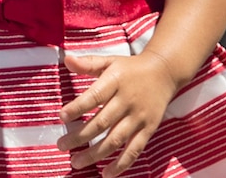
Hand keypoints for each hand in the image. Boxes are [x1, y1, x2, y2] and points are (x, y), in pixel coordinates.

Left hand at [57, 51, 178, 176]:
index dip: (78, 107)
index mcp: (115, 82)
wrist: (165, 72)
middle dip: (80, 136)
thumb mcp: (109, 60)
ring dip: (96, 153)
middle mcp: (127, 101)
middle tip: (61, 146)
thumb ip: (88, 63)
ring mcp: (139, 118)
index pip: (94, 96)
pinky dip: (122, 164)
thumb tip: (66, 60)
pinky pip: (135, 149)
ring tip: (77, 162)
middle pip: (102, 122)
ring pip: (116, 139)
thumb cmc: (130, 68)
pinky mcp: (149, 129)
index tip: (61, 117)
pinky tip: (107, 174)